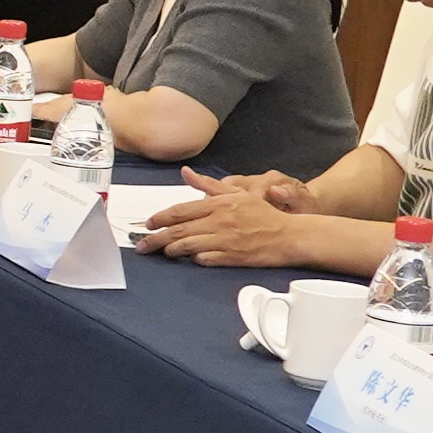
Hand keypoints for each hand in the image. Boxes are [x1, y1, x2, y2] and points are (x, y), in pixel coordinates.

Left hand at [139, 175, 309, 269]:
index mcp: (219, 204)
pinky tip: (189, 259)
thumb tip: (186, 173)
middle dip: (157, 239)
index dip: (161, 218)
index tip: (149, 224)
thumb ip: (209, 185)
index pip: (181, 210)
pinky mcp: (232, 257)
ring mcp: (226, 240)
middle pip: (179, 230)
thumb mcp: (237, 193)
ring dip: (172, 250)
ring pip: (188, 246)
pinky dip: (194, 259)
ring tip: (163, 252)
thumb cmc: (263, 214)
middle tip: (144, 245)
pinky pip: (205, 259)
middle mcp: (220, 221)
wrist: (288, 235)